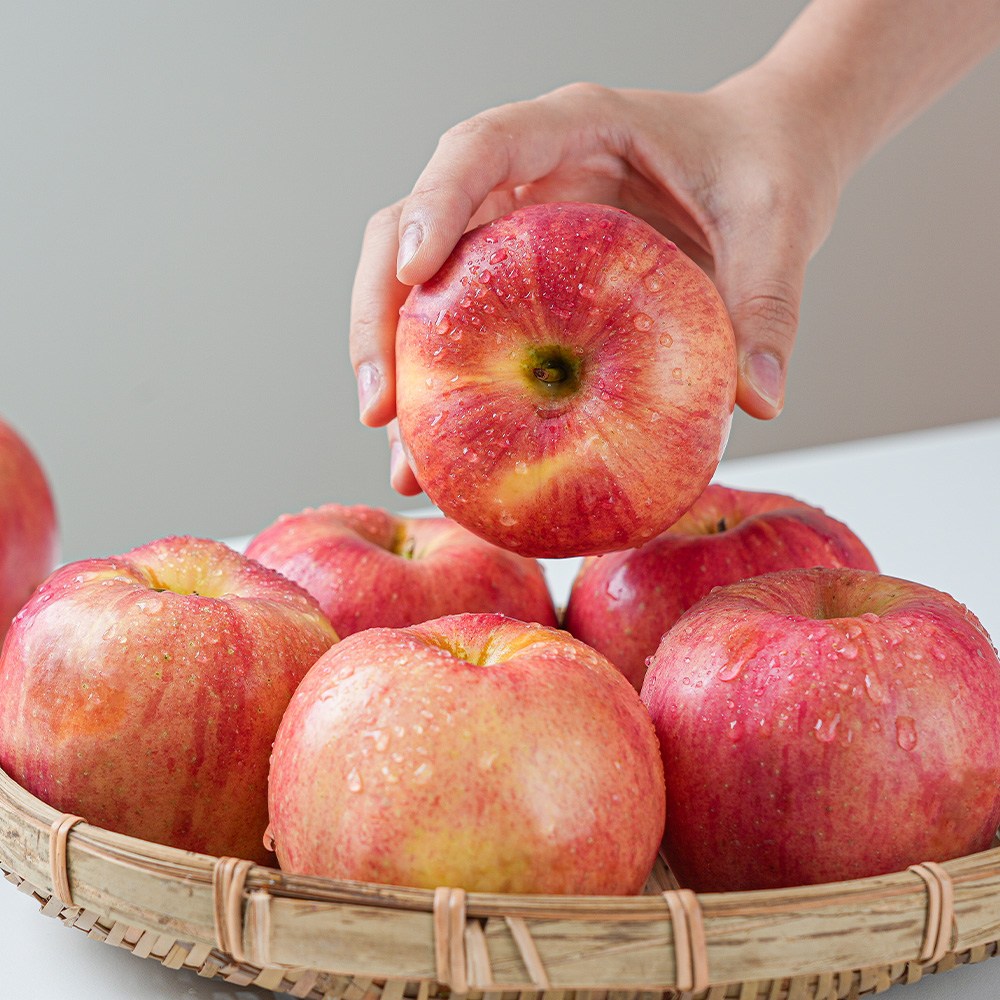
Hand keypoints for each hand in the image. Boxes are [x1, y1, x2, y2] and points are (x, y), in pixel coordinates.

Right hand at [350, 72, 844, 493]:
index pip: (479, 148)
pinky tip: (454, 459)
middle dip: (379, 317)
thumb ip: (767, 303)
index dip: (434, 206)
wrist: (765, 158)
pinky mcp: (520, 283)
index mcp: (576, 129)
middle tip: (380, 408)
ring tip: (408, 462)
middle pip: (410, 231)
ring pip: (419, 292)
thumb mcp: (778, 225)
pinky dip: (448, 393)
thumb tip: (755, 403)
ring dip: (398, 373)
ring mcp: (512, 233)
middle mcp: (525, 179)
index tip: (412, 276)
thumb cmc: (764, 167)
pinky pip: (463, 331)